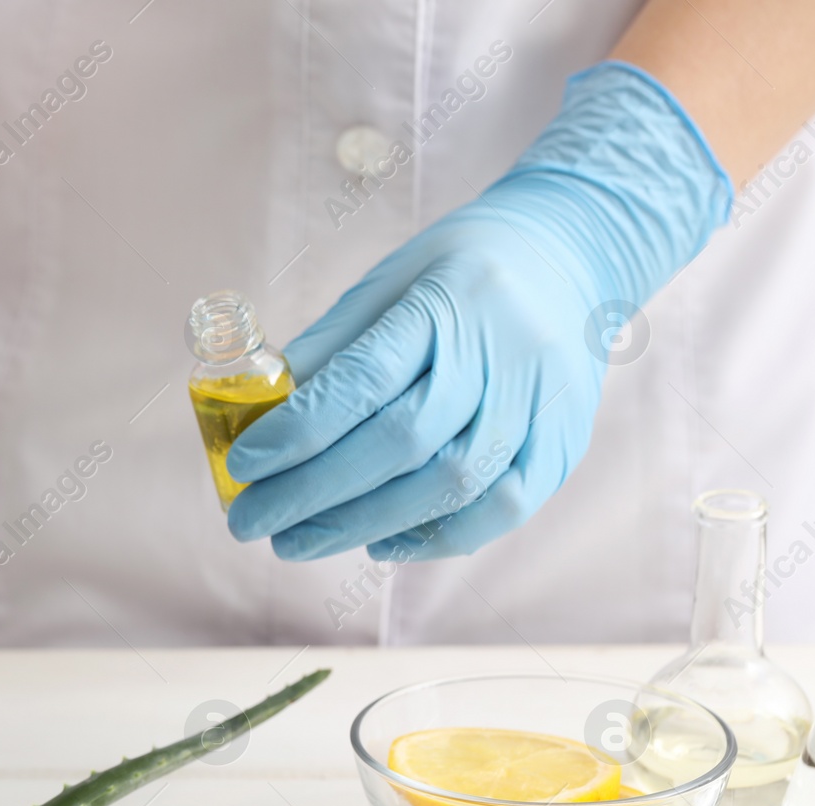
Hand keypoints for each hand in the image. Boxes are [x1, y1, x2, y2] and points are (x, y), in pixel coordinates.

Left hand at [226, 62, 731, 561]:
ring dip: (363, 525)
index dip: (301, 430)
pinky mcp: (566, 442)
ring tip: (297, 541)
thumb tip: (258, 421)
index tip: (245, 466)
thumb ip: (327, 351)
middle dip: (315, 493)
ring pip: (452, 485)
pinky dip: (436, 537)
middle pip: (403, 441)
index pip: (366, 378)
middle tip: (252, 522)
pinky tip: (379, 544)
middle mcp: (502, 351)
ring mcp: (543, 401)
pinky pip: (503, 508)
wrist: (570, 252)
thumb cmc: (455, 273)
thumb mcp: (386, 285)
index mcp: (448, 300)